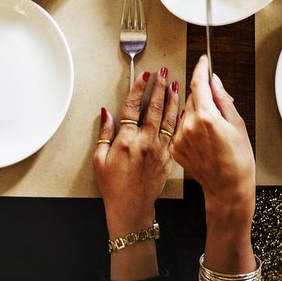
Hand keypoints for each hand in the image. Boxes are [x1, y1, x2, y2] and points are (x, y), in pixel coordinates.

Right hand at [94, 68, 179, 234]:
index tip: (143, 76)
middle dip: (158, 87)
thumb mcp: (99, 159)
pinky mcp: (168, 158)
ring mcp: (159, 150)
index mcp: (127, 140)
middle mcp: (145, 142)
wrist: (131, 207)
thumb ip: (104, 133)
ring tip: (174, 85)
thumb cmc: (114, 186)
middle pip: (154, 108)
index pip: (133, 107)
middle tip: (162, 73)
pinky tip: (182, 110)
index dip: (139, 89)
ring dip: (172, 100)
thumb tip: (106, 113)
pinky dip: (179, 120)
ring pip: (168, 119)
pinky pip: (175, 134)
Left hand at [171, 55, 253, 226]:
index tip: (203, 61)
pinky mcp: (175, 148)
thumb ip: (223, 99)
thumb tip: (214, 81)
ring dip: (196, 113)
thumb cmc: (238, 161)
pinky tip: (203, 141)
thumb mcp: (237, 125)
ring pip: (185, 113)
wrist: (228, 189)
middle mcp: (189, 125)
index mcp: (206, 117)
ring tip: (212, 132)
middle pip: (192, 97)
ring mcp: (180, 137)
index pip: (198, 83)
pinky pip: (181, 128)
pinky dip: (190, 128)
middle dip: (203, 97)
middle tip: (218, 110)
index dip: (201, 69)